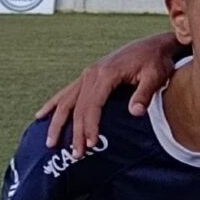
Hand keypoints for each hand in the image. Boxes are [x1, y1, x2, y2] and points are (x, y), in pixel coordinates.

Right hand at [38, 34, 177, 154]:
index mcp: (106, 74)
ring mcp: (88, 74)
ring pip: (67, 101)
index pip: (92, 106)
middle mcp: (91, 74)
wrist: (154, 45)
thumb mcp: (156, 76)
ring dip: (58, 123)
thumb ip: (145, 94)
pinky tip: (42, 115)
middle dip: (76, 132)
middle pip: (78, 107)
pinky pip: (67, 92)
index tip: (91, 144)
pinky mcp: (89, 75)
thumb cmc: (156, 62)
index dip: (90, 126)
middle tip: (76, 154)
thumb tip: (135, 112)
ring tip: (50, 143)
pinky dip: (54, 104)